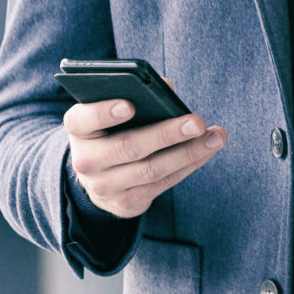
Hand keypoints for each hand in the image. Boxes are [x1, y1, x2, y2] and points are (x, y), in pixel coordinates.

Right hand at [63, 99, 226, 217]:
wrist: (98, 174)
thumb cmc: (113, 128)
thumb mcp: (112, 110)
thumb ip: (136, 93)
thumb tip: (167, 89)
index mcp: (78, 128)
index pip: (83, 120)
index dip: (104, 113)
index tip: (129, 105)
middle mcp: (85, 160)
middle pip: (128, 147)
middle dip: (166, 134)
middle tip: (197, 121)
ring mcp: (103, 186)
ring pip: (151, 170)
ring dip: (188, 153)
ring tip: (215, 137)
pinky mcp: (125, 204)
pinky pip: (162, 184)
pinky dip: (188, 165)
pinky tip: (207, 150)